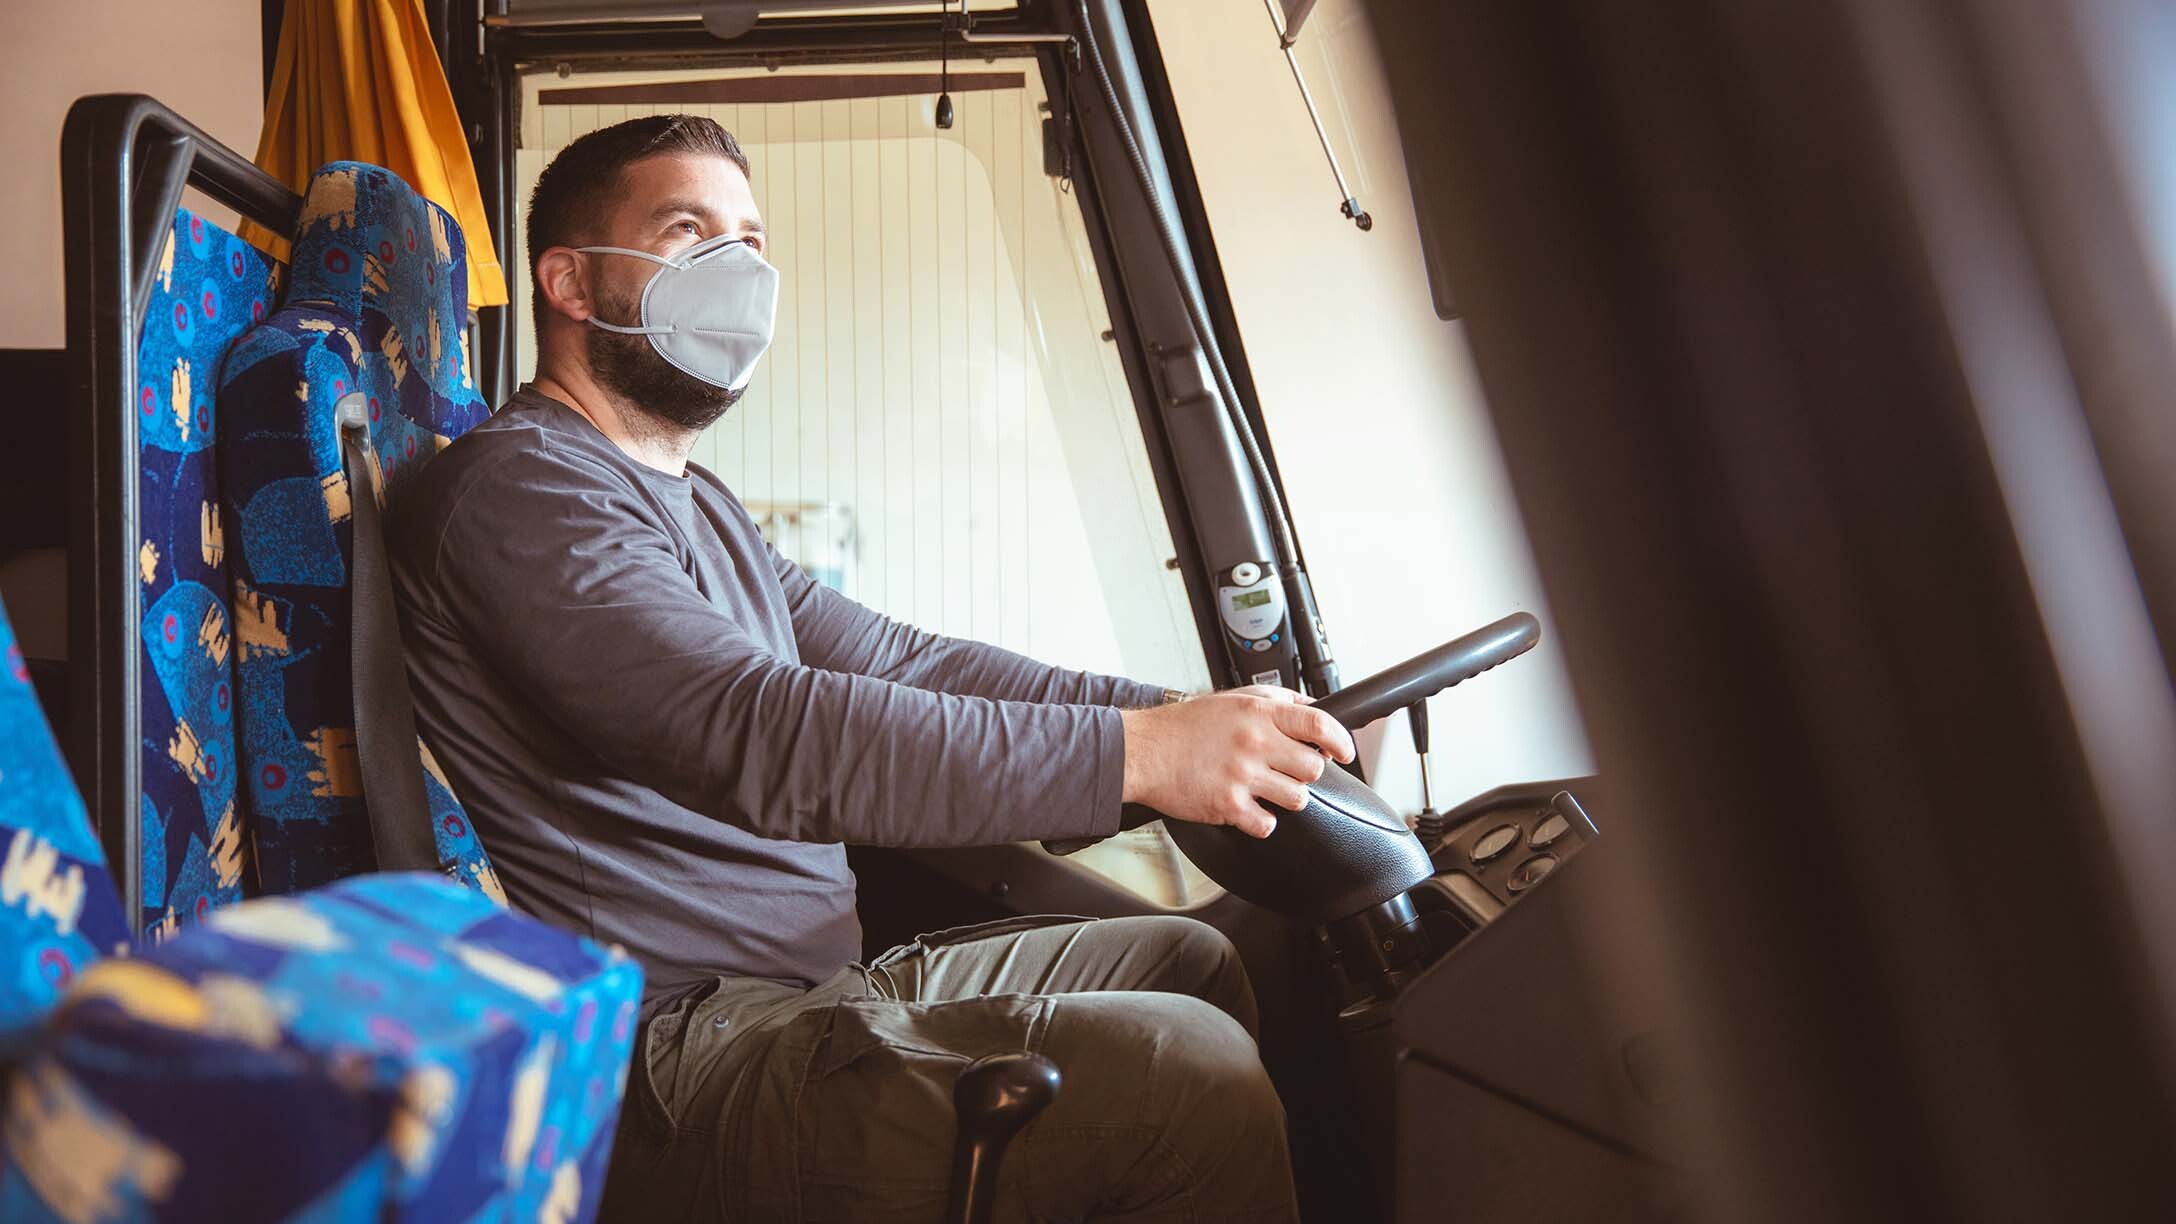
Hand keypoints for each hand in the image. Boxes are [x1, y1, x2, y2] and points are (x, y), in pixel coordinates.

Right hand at [1119, 688, 1356, 837]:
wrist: (1143, 751)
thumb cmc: (1183, 726)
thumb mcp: (1233, 699)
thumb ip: (1276, 701)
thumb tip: (1312, 708)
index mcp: (1258, 713)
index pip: (1319, 726)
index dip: (1340, 742)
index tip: (1343, 752)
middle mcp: (1254, 742)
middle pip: (1313, 768)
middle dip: (1304, 773)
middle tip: (1286, 771)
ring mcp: (1242, 775)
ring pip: (1298, 798)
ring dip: (1286, 798)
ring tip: (1266, 789)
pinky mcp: (1228, 806)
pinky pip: (1268, 824)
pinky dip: (1262, 821)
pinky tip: (1248, 809)